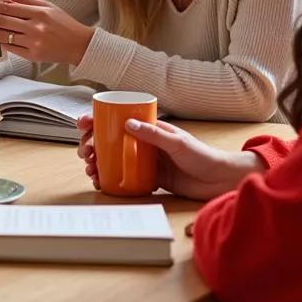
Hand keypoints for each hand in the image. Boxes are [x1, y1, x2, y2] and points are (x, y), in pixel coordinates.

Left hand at [0, 0, 93, 64]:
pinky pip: (11, 48)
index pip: (8, 7)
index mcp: (38, 12)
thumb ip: (25, 1)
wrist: (79, 45)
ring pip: (3, 36)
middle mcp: (35, 27)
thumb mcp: (47, 6)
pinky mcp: (33, 56)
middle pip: (3, 21)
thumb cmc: (63, 22)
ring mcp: (34, 43)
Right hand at [77, 115, 264, 200]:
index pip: (118, 119)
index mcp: (150, 128)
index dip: (97, 120)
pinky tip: (101, 182)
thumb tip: (127, 123)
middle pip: (110, 140)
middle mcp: (144, 142)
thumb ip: (154, 134)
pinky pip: (125, 177)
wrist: (220, 180)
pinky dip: (110, 179)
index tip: (82, 124)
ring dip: (97, 162)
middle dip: (91, 144)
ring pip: (113, 158)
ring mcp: (145, 160)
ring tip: (89, 169)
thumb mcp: (178, 143)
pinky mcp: (150, 178)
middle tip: (84, 153)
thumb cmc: (203, 156)